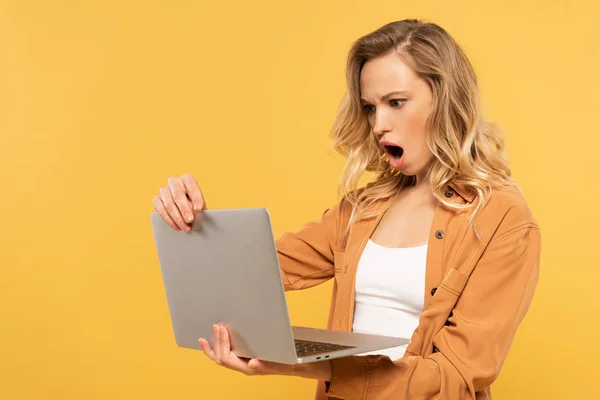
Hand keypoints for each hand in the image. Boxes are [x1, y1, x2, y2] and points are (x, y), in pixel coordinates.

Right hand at [153, 173, 206, 231]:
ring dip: (177, 217)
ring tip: (186, 228)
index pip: (191, 184)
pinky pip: (160, 209)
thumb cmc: (196, 207)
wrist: (187, 212)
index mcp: (187, 179)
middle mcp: (174, 182)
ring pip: (169, 203)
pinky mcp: (156, 200)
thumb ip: (198, 207)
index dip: (195, 196)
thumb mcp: (200, 206)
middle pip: (178, 194)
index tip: (199, 208)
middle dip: (184, 209)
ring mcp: (164, 190)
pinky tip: (177, 227)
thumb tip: (195, 211)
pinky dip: (169, 220)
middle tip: (190, 220)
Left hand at [198, 324, 331, 380]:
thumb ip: (265, 364)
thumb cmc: (285, 362)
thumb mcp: (278, 362)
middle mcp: (241, 366)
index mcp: (248, 368)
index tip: (223, 328)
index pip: (227, 359)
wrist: (292, 364)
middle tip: (216, 326)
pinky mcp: (242, 358)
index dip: (223, 344)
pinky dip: (216, 348)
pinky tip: (211, 340)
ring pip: (220, 358)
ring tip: (206, 336)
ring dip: (213, 346)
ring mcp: (240, 363)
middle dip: (217, 341)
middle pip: (221, 358)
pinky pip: (224, 355)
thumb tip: (252, 363)